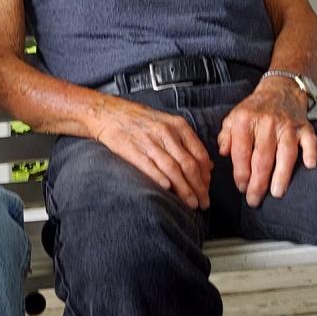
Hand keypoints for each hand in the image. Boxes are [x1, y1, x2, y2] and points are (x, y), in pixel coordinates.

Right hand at [90, 95, 212, 209]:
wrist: (109, 112)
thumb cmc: (140, 120)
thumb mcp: (169, 124)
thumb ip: (187, 143)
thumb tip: (207, 166)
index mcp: (178, 126)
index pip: (199, 154)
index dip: (206, 176)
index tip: (207, 190)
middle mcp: (165, 132)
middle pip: (188, 164)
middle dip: (199, 187)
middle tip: (203, 202)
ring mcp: (148, 141)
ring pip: (172, 169)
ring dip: (184, 189)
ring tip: (190, 203)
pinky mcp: (131, 148)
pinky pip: (149, 166)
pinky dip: (160, 178)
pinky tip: (167, 189)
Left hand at [218, 78, 316, 207]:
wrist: (279, 90)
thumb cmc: (255, 109)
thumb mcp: (233, 118)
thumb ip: (226, 136)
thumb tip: (223, 153)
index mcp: (244, 121)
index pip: (241, 151)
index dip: (240, 172)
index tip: (241, 187)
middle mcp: (266, 123)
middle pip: (262, 157)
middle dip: (258, 182)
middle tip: (255, 199)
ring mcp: (287, 125)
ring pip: (285, 153)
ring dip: (281, 175)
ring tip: (276, 193)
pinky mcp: (304, 127)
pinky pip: (310, 141)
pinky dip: (311, 153)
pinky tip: (309, 167)